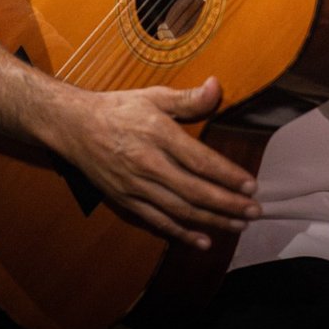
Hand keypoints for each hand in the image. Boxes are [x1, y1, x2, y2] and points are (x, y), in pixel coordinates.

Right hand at [49, 76, 258, 248]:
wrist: (73, 126)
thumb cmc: (117, 108)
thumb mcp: (152, 96)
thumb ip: (187, 98)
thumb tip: (216, 87)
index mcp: (157, 133)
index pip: (200, 160)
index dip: (228, 175)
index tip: (252, 185)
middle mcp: (147, 163)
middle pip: (194, 190)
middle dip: (227, 203)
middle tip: (254, 211)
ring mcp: (135, 185)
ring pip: (179, 209)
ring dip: (212, 220)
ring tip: (238, 225)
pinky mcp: (125, 200)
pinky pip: (157, 221)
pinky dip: (181, 233)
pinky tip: (203, 241)